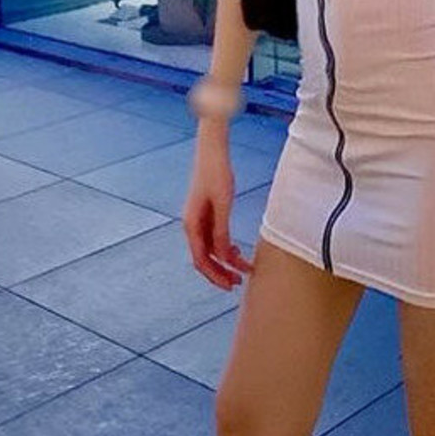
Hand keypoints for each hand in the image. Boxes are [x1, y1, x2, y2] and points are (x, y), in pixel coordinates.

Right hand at [182, 135, 254, 290]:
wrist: (212, 150)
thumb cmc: (216, 172)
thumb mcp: (223, 203)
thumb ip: (222, 230)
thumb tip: (224, 255)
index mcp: (191, 224)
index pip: (201, 260)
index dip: (215, 275)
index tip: (230, 285)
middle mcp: (192, 225)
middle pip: (204, 258)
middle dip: (220, 272)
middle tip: (238, 282)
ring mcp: (198, 220)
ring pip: (211, 249)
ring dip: (225, 260)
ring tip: (243, 269)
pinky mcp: (206, 213)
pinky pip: (214, 238)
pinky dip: (225, 247)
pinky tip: (237, 251)